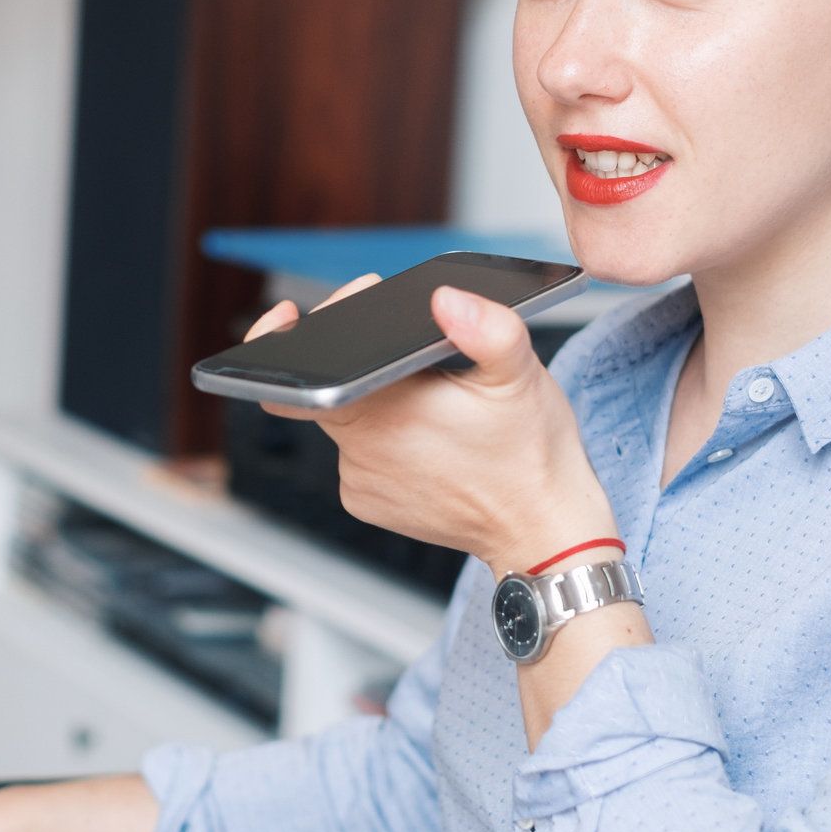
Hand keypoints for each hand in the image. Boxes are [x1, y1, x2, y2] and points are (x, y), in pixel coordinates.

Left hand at [246, 275, 614, 571]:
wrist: (543, 533)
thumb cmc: (531, 454)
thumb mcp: (521, 376)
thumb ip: (487, 328)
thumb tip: (445, 298)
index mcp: (382, 411)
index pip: (299, 370)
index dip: (287, 337)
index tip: (295, 313)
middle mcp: (359, 451)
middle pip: (324, 390)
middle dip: (352, 360)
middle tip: (398, 347)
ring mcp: (361, 483)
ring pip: (346, 421)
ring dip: (373, 402)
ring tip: (428, 399)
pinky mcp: (369, 504)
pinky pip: (359, 456)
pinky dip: (381, 439)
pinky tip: (422, 435)